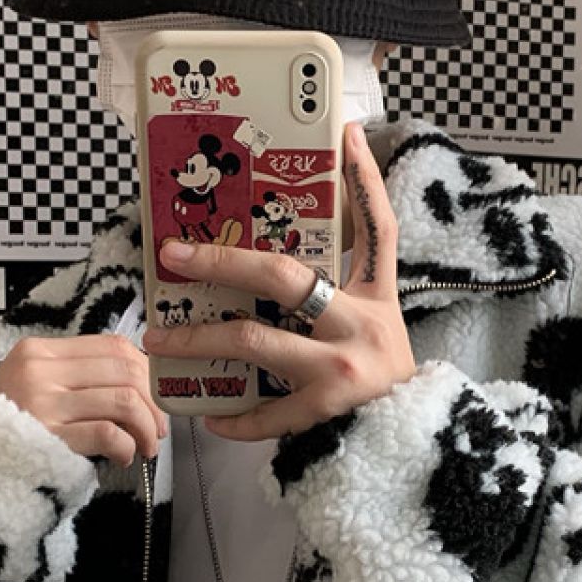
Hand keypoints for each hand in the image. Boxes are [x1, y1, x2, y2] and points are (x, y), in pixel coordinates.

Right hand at [0, 334, 168, 466]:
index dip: (146, 370)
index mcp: (39, 352)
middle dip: (154, 402)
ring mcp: (43, 404)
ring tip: (145, 445)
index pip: (113, 345)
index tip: (154, 393)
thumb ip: (73, 375)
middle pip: (126, 371)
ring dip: (146, 427)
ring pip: (124, 401)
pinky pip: (108, 433)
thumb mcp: (30, 384)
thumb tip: (135, 382)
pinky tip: (123, 456)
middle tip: (157, 426)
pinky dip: (126, 446)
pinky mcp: (48, 438)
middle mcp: (41, 371)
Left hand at [143, 121, 417, 440]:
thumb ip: (346, 292)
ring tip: (160, 338)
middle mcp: (360, 325)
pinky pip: (263, 410)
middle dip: (221, 261)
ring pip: (253, 341)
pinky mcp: (326, 412)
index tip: (348, 135)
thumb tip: (292, 258)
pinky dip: (231, 415)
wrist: (421, 446)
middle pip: (282, 277)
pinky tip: (205, 412)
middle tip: (174, 254)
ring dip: (198, 338)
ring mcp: (341, 369)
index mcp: (376, 297)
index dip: (366, 179)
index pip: (378, 228)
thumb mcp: (381, 326)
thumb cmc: (386, 381)